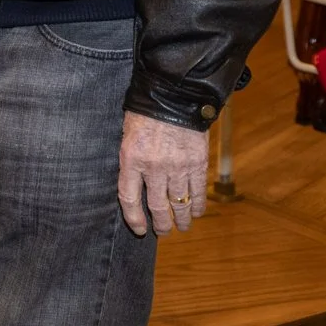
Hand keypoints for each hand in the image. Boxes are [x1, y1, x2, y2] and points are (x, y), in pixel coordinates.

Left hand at [117, 111, 209, 235]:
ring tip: (181, 226)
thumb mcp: (127, 134)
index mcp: (131, 159)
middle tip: (163, 231)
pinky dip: (198, 205)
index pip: (129, 198)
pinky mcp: (198, 163)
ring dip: (181, 218)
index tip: (140, 229)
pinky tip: (197, 212)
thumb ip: (131, 160)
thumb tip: (135, 185)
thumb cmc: (145, 112)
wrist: (173, 95)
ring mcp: (178, 166)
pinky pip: (198, 191)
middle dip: (161, 223)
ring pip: (180, 203)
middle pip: (157, 206)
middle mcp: (154, 167)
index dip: (134, 218)